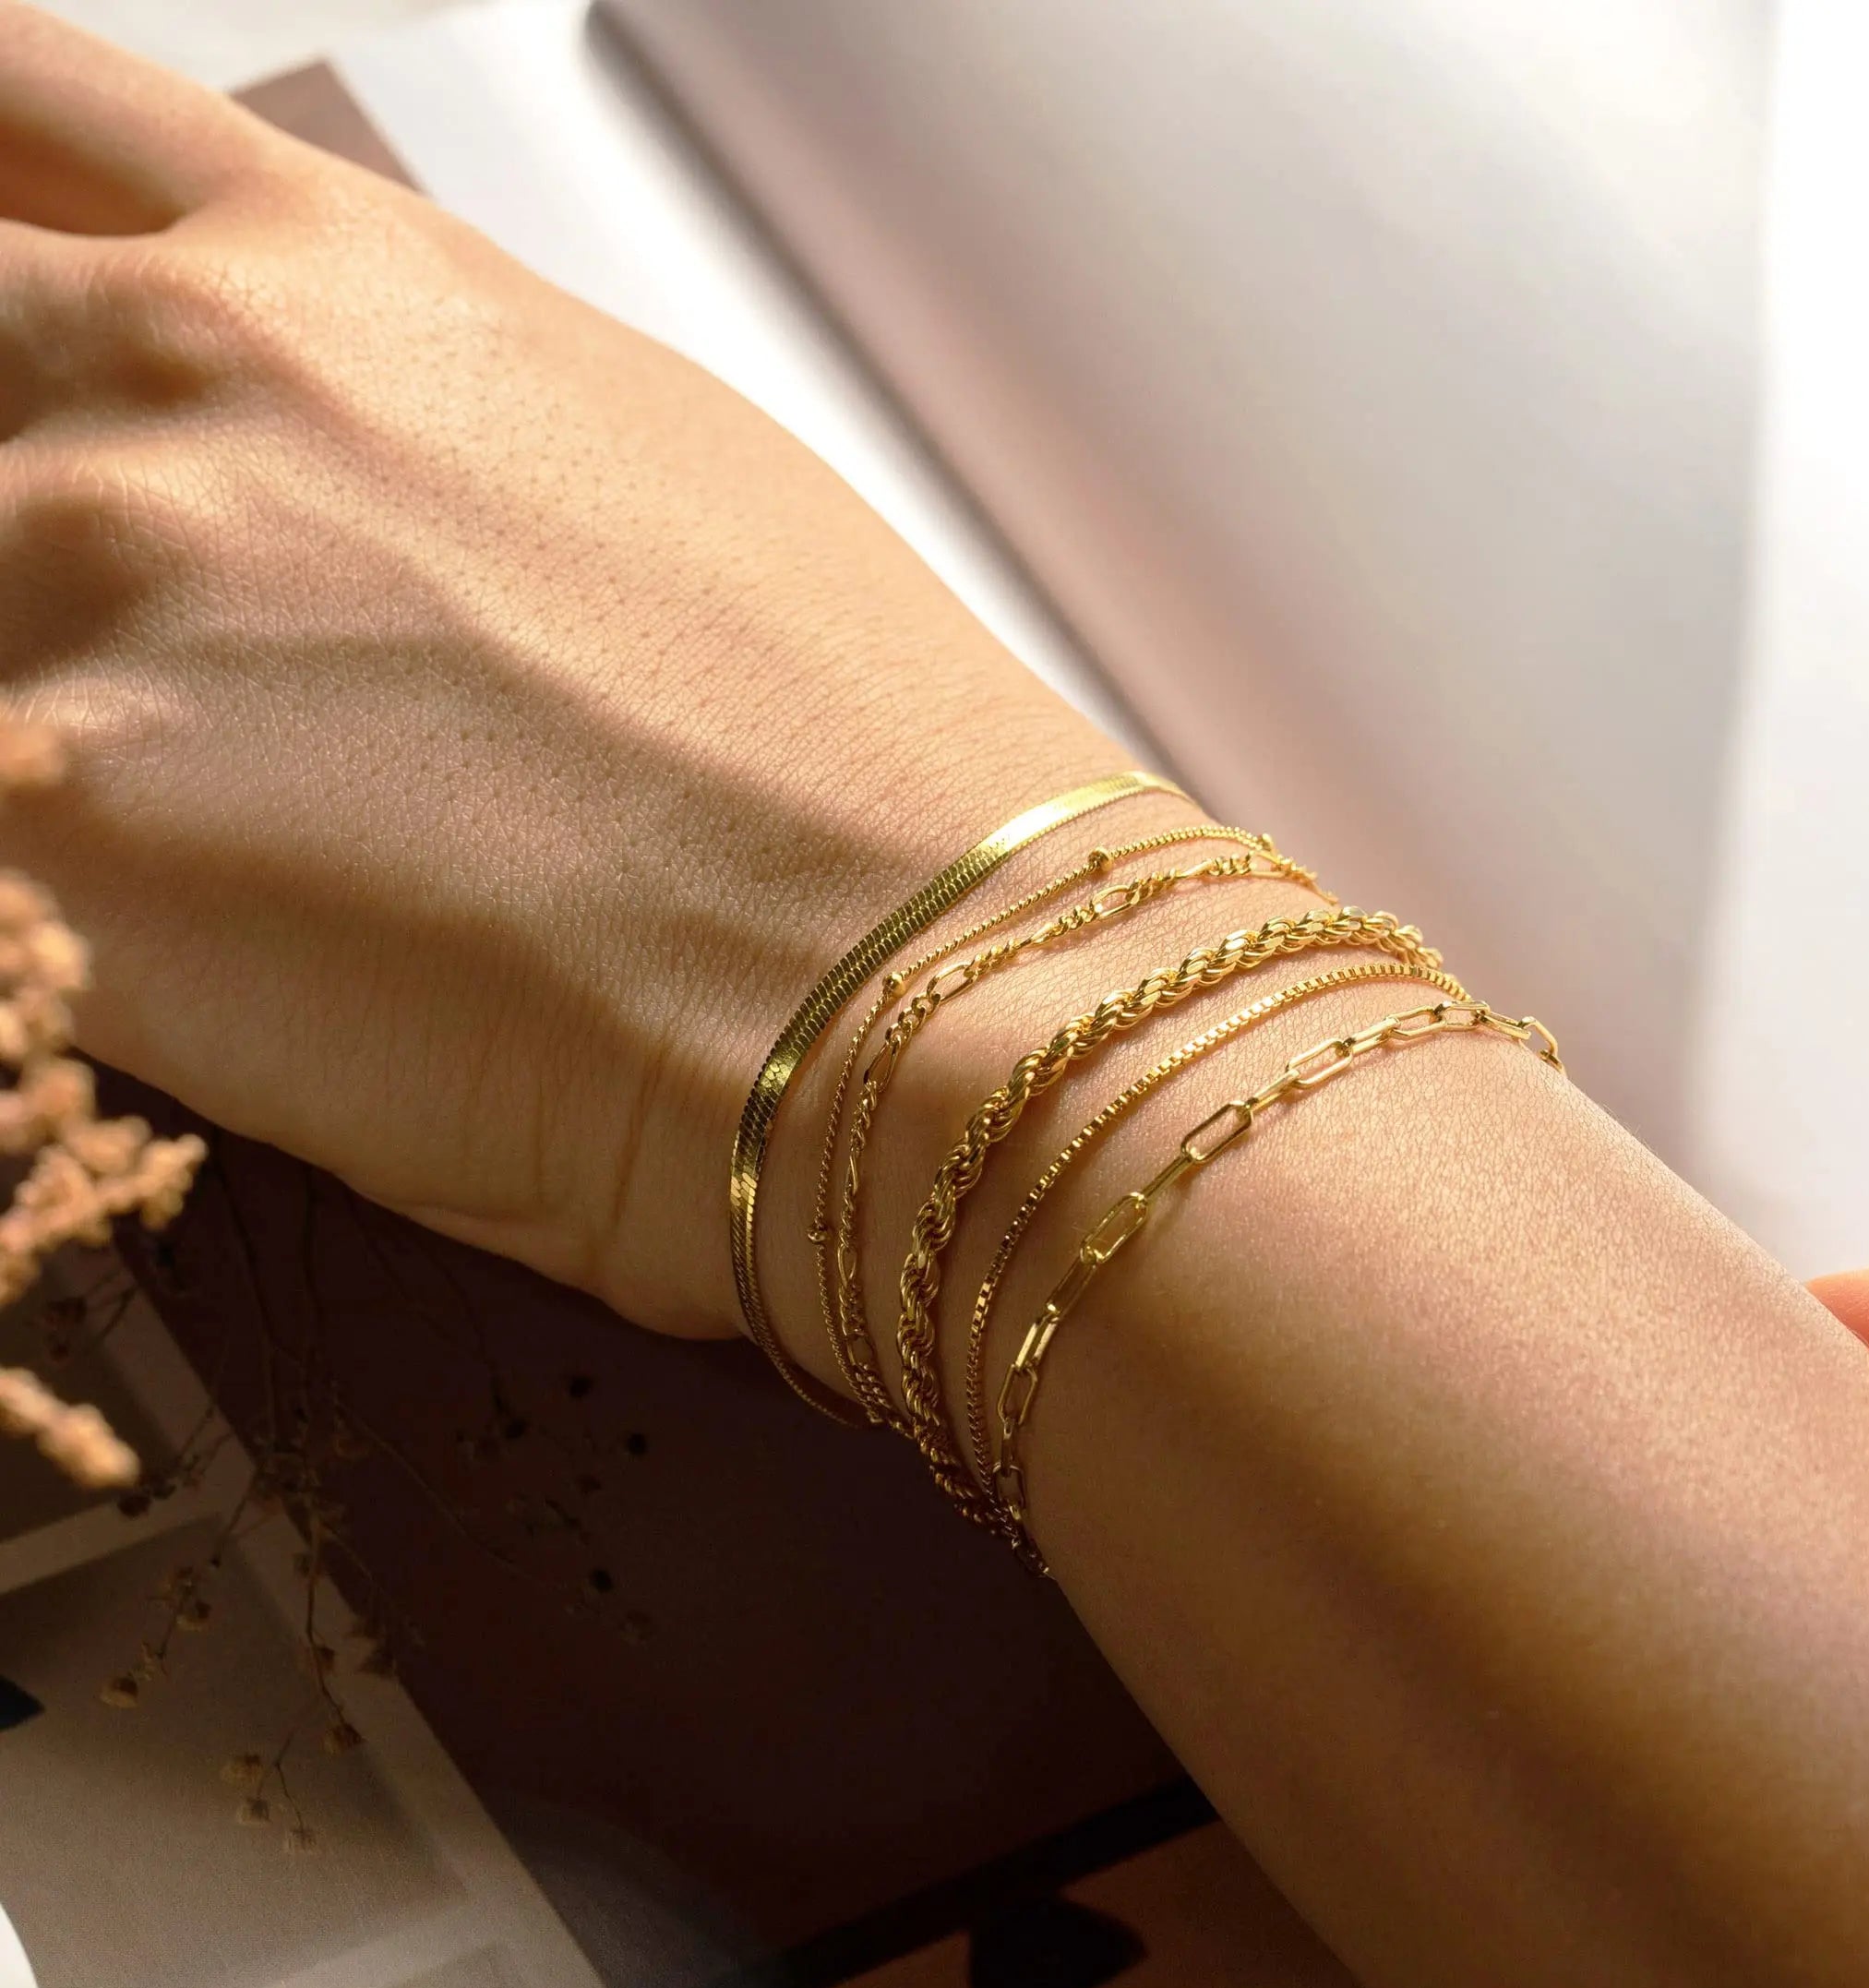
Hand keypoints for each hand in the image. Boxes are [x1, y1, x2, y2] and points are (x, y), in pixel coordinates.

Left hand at [0, 6, 1140, 1336]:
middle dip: (16, 527)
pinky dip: (42, 896)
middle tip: (109, 658)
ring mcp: (93, 588)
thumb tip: (302, 494)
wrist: (916, 970)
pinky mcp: (52, 824)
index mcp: (336, 275)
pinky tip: (194, 950)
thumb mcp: (625, 475)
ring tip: (233, 847)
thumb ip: (390, 424)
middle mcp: (187, 384)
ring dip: (43, 720)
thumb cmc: (842, 763)